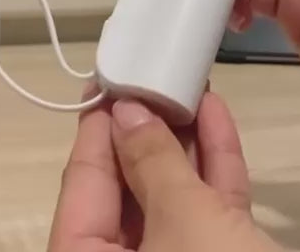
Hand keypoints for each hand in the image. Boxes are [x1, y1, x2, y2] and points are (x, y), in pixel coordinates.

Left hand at [48, 84, 281, 251]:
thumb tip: (124, 112)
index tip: (107, 80)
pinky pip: (210, 204)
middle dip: (145, 128)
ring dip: (184, 137)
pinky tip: (215, 112)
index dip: (96, 129)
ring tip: (185, 84)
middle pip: (129, 186)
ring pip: (173, 191)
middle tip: (151, 76)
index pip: (84, 186)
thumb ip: (152, 165)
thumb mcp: (183, 224)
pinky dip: (215, 160)